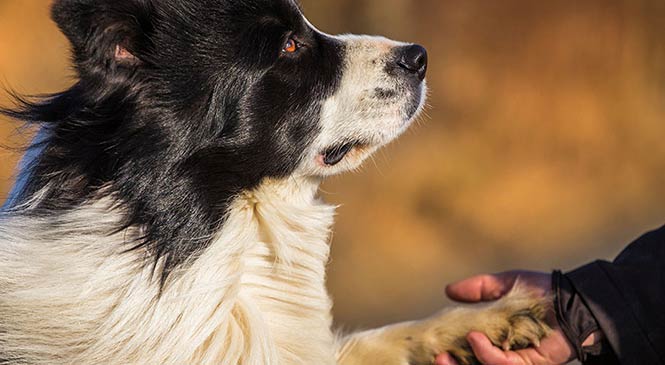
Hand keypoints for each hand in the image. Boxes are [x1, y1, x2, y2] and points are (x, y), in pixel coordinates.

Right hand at [435, 271, 576, 364]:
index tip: (433, 346)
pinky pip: (502, 364)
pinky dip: (486, 354)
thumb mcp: (502, 286)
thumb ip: (477, 290)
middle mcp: (502, 354)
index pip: (466, 352)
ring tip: (444, 356)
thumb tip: (448, 290)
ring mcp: (514, 361)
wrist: (571, 298)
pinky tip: (474, 339)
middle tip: (436, 358)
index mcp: (493, 339)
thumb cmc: (540, 291)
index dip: (449, 353)